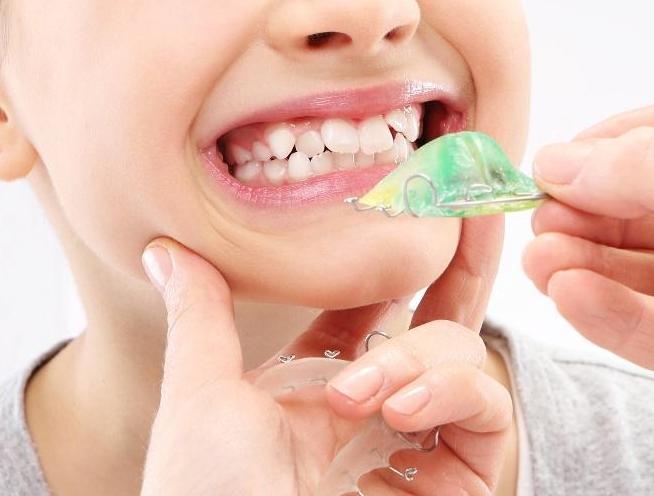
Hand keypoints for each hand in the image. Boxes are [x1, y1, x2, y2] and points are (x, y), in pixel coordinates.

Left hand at [138, 215, 510, 495]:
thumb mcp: (199, 397)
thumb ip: (201, 314)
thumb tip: (164, 245)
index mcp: (317, 389)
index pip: (375, 305)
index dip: (398, 252)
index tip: (416, 188)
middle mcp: (378, 411)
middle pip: (441, 316)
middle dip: (464, 258)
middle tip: (479, 200)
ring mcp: (421, 445)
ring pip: (463, 351)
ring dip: (417, 355)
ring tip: (361, 396)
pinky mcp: (460, 481)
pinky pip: (489, 407)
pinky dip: (452, 394)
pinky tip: (400, 414)